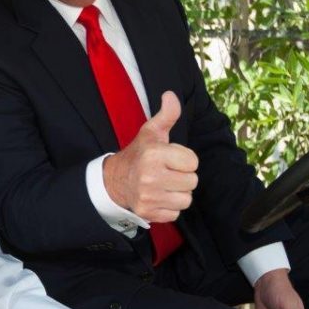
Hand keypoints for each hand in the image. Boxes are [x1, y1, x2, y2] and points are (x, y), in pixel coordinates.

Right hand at [101, 91, 197, 222]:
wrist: (115, 180)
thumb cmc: (139, 154)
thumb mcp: (151, 132)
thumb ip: (167, 115)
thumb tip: (171, 95)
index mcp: (154, 154)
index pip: (193, 162)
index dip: (185, 160)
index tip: (171, 158)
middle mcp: (150, 176)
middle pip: (192, 181)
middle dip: (183, 177)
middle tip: (168, 172)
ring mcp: (148, 197)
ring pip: (186, 199)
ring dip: (178, 193)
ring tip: (165, 185)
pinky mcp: (148, 213)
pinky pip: (176, 213)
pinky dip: (170, 206)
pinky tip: (159, 197)